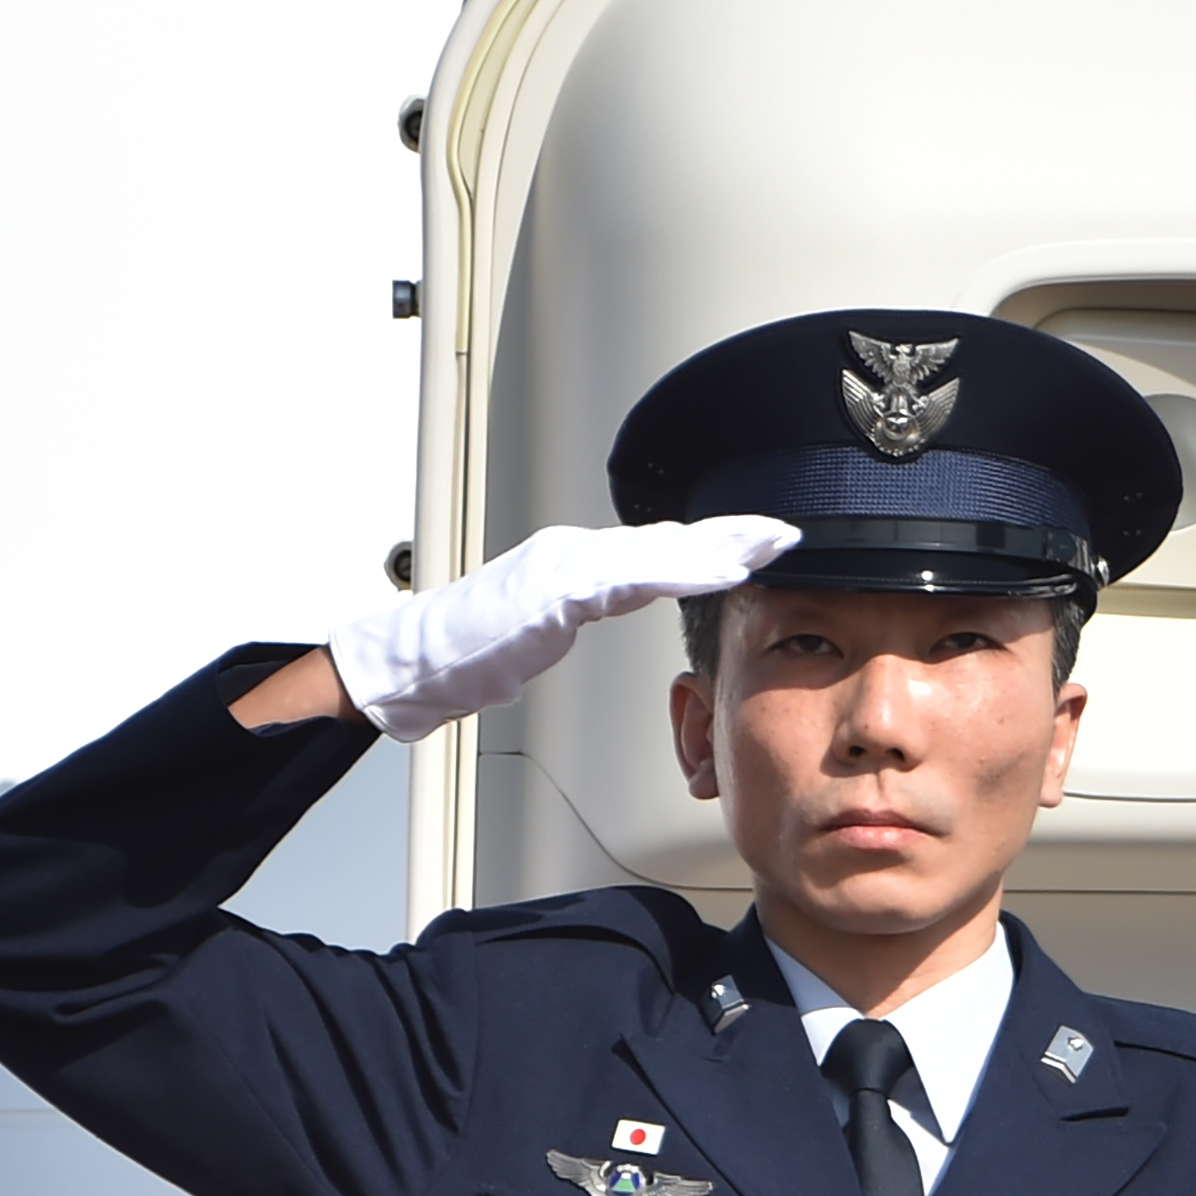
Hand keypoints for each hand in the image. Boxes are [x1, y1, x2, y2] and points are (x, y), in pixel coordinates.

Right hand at [326, 517, 799, 740]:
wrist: (412, 662)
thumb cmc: (466, 653)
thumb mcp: (541, 629)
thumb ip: (583, 608)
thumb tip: (616, 602)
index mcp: (574, 564)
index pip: (658, 550)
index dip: (712, 545)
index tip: (757, 543)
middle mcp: (576, 554)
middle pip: (669, 542)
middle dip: (731, 537)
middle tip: (784, 532)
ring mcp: (567, 566)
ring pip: (661, 552)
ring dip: (721, 548)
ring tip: (770, 544)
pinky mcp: (560, 589)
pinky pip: (636, 579)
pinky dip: (686, 573)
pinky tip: (723, 571)